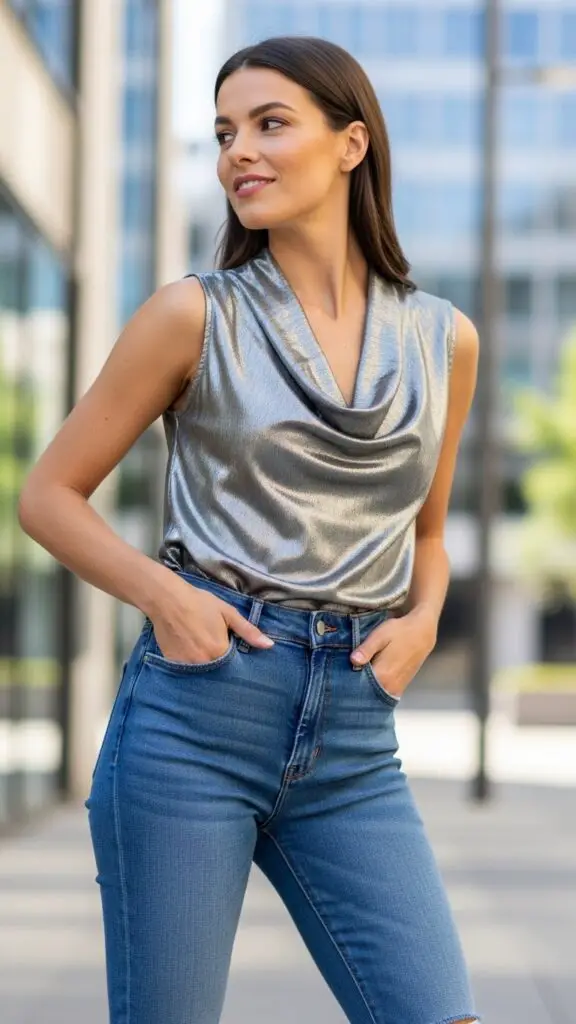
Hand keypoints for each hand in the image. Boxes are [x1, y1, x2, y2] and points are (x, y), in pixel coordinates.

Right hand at [150, 576, 273, 663]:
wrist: (167, 599)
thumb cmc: (200, 603)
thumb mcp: (228, 613)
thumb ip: (248, 631)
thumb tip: (269, 645)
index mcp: (219, 651)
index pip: (234, 666)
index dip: (235, 660)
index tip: (234, 653)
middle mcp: (203, 663)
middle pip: (217, 671)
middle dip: (220, 664)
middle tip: (216, 649)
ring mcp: (186, 665)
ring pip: (202, 672)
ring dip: (206, 666)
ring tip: (204, 652)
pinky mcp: (172, 663)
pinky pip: (185, 670)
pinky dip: (190, 664)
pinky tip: (189, 652)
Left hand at [350, 606, 436, 698]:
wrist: (422, 633)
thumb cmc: (399, 631)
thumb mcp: (380, 635)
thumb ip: (367, 649)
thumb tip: (353, 661)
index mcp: (383, 674)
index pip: (358, 687)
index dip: (346, 684)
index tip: (337, 681)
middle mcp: (390, 686)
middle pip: (366, 694)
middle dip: (353, 690)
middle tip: (341, 682)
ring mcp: (396, 688)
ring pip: (374, 696)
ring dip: (363, 691)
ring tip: (352, 681)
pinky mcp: (400, 686)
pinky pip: (383, 694)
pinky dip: (373, 691)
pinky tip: (366, 682)